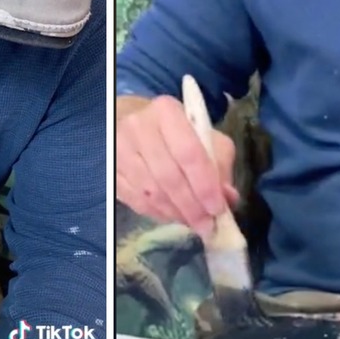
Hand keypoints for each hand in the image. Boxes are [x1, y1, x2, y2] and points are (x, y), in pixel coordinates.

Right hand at [116, 95, 238, 236]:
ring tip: (192, 223)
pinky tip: (172, 217)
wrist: (133, 123)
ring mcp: (119, 150)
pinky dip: (157, 214)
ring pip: (150, 192)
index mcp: (167, 112)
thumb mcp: (205, 138)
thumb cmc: (177, 131)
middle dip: (191, 207)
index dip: (204, 185)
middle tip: (206, 226)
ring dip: (175, 213)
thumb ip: (220, 165)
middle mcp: (138, 128)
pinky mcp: (110, 170)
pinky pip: (135, 200)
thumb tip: (228, 198)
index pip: (188, 153)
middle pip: (168, 177)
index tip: (217, 208)